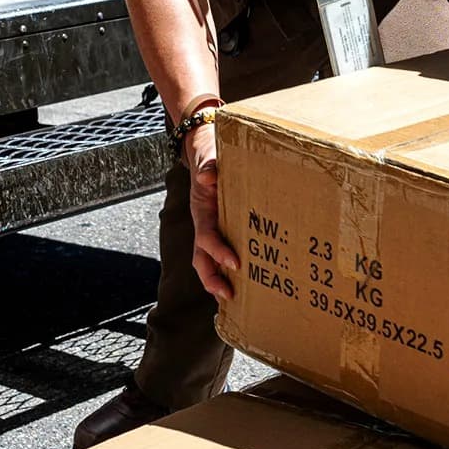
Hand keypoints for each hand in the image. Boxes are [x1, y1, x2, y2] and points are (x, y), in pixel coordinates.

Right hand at [186, 127, 239, 300]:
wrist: (204, 149)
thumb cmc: (209, 154)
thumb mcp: (209, 156)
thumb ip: (208, 165)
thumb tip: (207, 174)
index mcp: (201, 211)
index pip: (206, 238)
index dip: (218, 252)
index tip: (236, 263)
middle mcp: (204, 224)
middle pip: (201, 259)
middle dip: (213, 280)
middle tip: (230, 295)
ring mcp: (211, 228)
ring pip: (209, 261)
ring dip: (219, 280)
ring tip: (235, 299)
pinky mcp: (222, 227)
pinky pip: (223, 251)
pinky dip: (228, 269)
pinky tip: (246, 281)